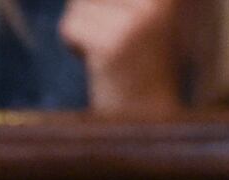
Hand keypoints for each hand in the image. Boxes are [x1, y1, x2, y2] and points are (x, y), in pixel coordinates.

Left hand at [61, 0, 184, 108]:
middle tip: (112, 39)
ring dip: (83, 28)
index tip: (111, 37)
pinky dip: (74, 44)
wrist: (148, 118)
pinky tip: (100, 63)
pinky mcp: (114, 42)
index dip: (97, 6)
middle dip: (90, 11)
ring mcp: (137, 20)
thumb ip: (111, 0)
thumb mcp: (135, 14)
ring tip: (109, 51)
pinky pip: (70, 26)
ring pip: (79, 4)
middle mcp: (157, 2)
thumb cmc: (137, 63)